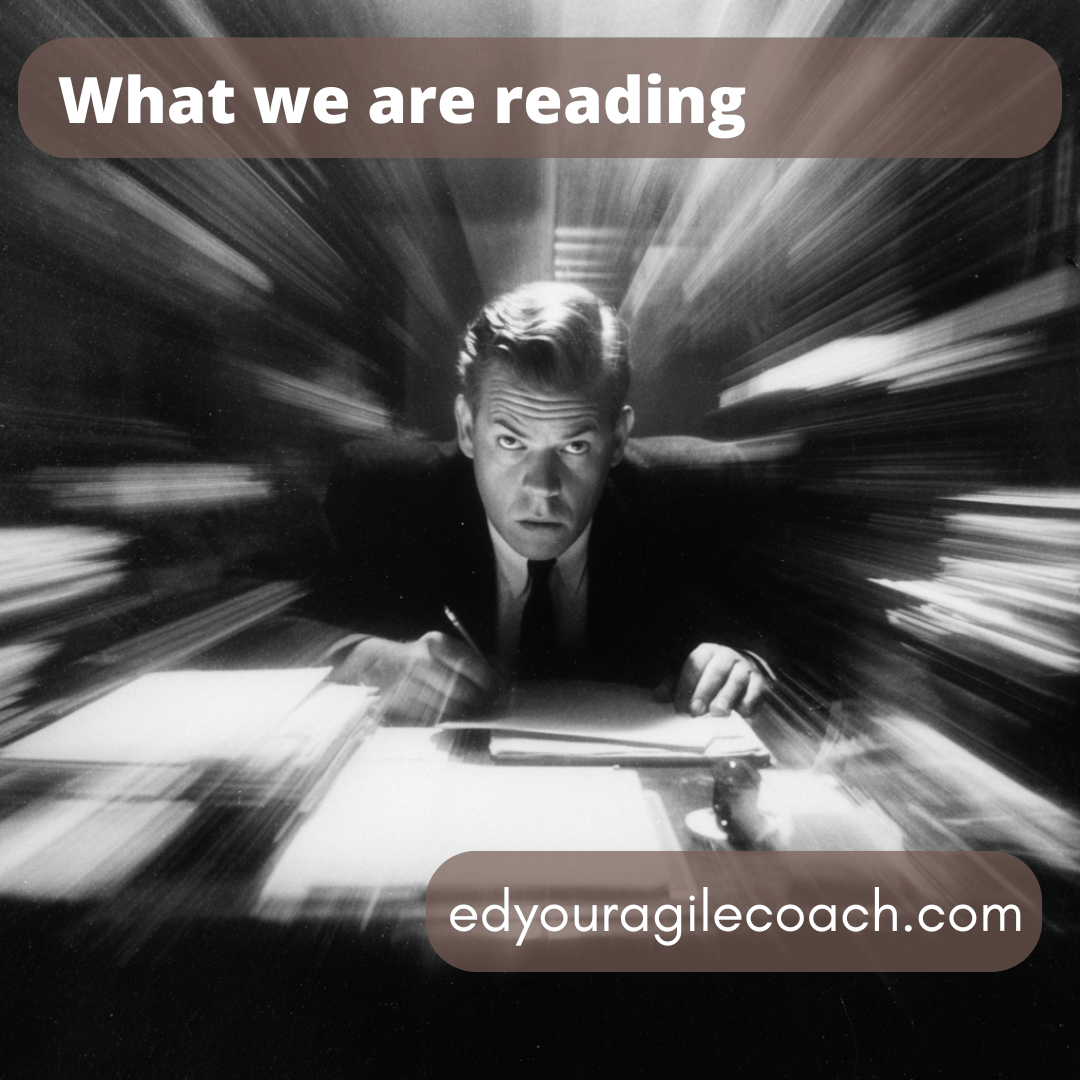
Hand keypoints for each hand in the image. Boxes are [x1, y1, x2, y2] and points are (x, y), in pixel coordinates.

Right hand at [332, 632, 500, 724]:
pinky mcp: (401, 703)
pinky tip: (446, 711)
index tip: (497, 690)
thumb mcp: (445, 649)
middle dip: (477, 702)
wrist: (381, 664)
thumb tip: (501, 677)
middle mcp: (421, 661)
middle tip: (485, 705)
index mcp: (436, 644)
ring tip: (467, 709)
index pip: (470, 666)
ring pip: (447, 707)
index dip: (488, 682)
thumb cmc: (422, 657)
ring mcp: (409, 683)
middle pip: (460, 690)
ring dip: (462, 713)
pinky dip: (443, 717)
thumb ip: (473, 661)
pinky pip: (432, 716)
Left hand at [667, 644, 766, 716]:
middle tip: (696, 711)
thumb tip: (657, 696)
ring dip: (726, 697)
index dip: (687, 684)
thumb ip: (673, 685)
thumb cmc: (709, 677)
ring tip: (717, 714)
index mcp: (706, 651)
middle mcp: (727, 656)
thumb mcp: (689, 677)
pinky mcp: (759, 682)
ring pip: (737, 680)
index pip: (695, 664)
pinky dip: (749, 703)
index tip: (681, 706)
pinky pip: (756, 690)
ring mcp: (745, 668)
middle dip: (705, 691)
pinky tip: (741, 715)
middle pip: (717, 670)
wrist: (741, 670)